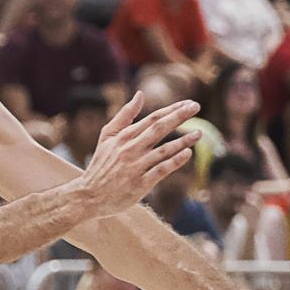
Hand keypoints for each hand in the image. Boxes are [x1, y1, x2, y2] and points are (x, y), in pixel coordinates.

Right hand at [77, 92, 199, 219]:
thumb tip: (140, 94)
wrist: (90, 195)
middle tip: (196, 107)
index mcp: (124, 136)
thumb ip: (124, 115)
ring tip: (199, 133)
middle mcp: (131, 149)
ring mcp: (136, 166)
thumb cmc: (102, 164)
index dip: (172, 109)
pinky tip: (188, 153)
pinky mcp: (141, 183)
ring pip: (164, 150)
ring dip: (183, 140)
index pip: (152, 118)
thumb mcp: (107, 136)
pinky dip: (175, 161)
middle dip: (179, 116)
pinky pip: (161, 170)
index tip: (188, 103)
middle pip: (159, 128)